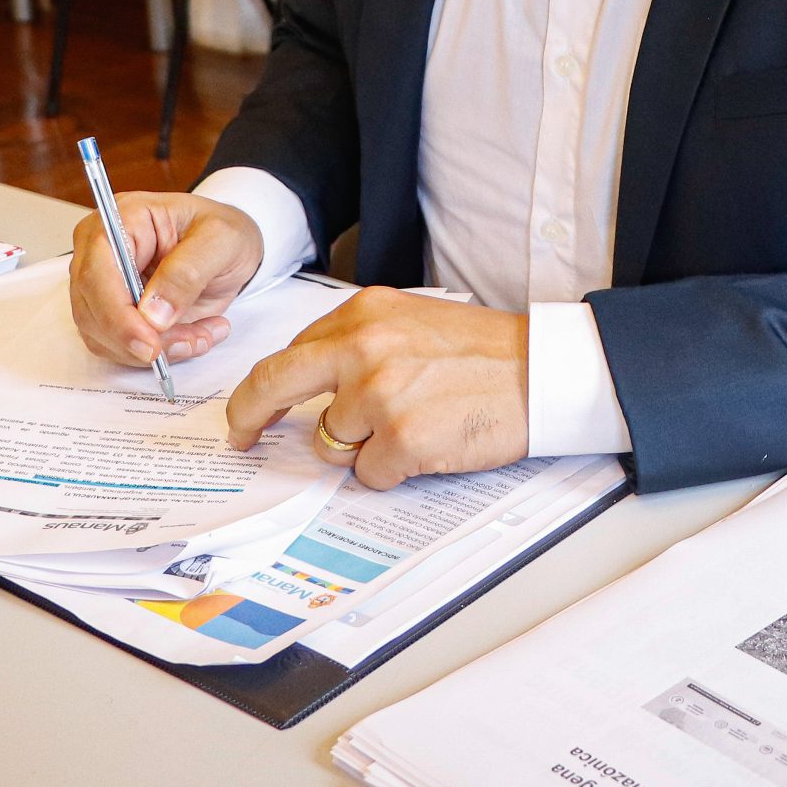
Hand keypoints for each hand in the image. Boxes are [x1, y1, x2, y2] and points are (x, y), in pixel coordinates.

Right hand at [69, 192, 263, 367]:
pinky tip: (191, 338)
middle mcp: (101, 251)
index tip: (150, 343)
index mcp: (121, 218)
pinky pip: (119, 347)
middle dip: (139, 338)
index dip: (117, 313)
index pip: (97, 270)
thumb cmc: (222, 233)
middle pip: (91, 309)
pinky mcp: (112, 312)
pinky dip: (156, 354)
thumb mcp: (221, 240)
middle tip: (188, 342)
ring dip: (153, 349)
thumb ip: (187, 272)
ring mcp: (103, 283)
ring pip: (103, 335)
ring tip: (200, 335)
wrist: (229, 249)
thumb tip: (152, 314)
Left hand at [225, 287, 529, 488]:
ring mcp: (379, 394)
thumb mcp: (412, 321)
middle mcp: (363, 347)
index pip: (290, 352)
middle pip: (274, 384)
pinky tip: (430, 445)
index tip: (253, 408)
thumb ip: (358, 343)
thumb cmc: (485, 351)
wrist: (543, 370)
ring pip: (332, 441)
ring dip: (363, 447)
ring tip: (414, 424)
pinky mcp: (402, 438)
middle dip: (249, 414)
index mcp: (364, 314)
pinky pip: (370, 473)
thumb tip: (312, 385)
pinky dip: (394, 470)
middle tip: (243, 436)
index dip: (265, 388)